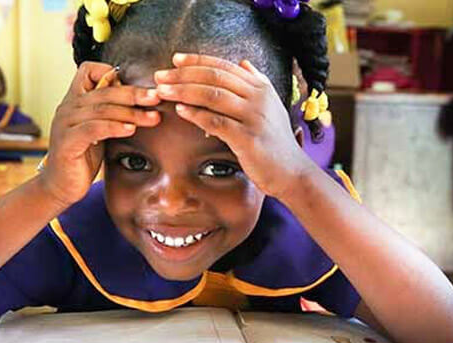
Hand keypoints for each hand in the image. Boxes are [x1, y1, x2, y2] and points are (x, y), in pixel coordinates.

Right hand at [40, 62, 161, 206]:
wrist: (61, 187)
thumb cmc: (82, 158)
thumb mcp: (99, 130)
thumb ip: (111, 114)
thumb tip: (141, 99)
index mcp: (74, 100)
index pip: (89, 70)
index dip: (112, 73)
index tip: (137, 88)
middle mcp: (68, 107)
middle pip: (104, 90)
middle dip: (134, 94)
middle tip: (156, 98)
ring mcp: (65, 123)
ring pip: (102, 109)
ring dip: (131, 112)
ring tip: (153, 118)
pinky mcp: (67, 142)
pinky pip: (94, 128)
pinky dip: (114, 127)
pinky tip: (131, 130)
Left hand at [154, 53, 312, 199]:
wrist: (292, 172)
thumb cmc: (275, 142)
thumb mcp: (270, 107)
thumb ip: (257, 83)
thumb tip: (243, 63)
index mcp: (261, 87)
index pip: (224, 66)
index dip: (197, 61)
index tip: (175, 60)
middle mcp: (258, 97)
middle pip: (214, 77)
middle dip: (183, 74)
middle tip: (160, 76)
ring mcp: (254, 117)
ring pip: (213, 96)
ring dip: (184, 91)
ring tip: (163, 91)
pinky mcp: (248, 138)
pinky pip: (217, 121)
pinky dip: (196, 114)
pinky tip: (180, 110)